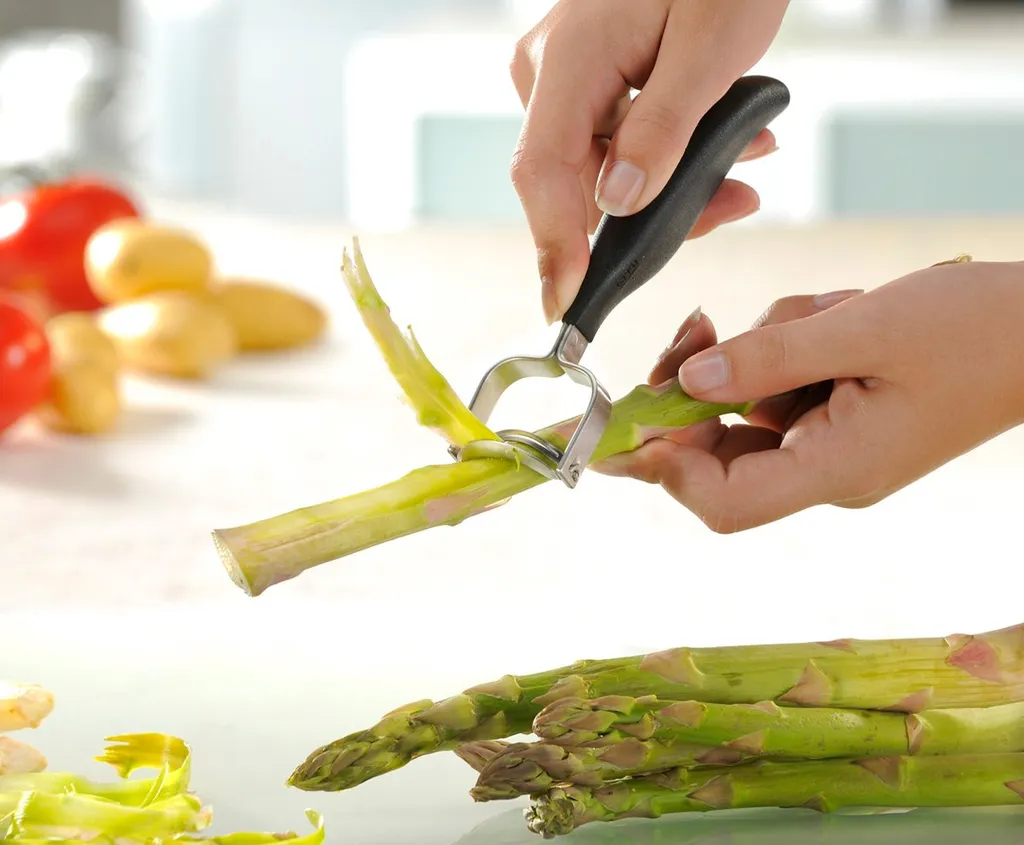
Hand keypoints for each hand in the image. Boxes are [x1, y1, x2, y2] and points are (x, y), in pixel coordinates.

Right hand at [510, 0, 790, 322]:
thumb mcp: (711, 48)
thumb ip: (664, 129)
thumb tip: (617, 206)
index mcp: (569, 60)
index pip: (543, 173)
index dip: (555, 247)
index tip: (568, 306)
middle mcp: (551, 71)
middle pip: (578, 180)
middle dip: (651, 213)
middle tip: (731, 206)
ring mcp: (565, 75)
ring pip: (604, 167)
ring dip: (674, 180)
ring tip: (748, 158)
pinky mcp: (587, 78)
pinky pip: (617, 140)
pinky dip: (668, 152)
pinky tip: (727, 141)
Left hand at [598, 258, 1023, 531]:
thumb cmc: (975, 330)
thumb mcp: (865, 328)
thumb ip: (770, 358)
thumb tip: (687, 382)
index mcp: (836, 470)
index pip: (722, 502)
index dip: (665, 466)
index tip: (631, 414)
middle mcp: (824, 470)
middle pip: (717, 455)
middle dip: (696, 390)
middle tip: (697, 327)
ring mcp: (831, 444)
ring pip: (744, 408)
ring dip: (756, 354)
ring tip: (821, 311)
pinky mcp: (837, 414)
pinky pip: (778, 386)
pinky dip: (783, 347)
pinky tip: (826, 315)